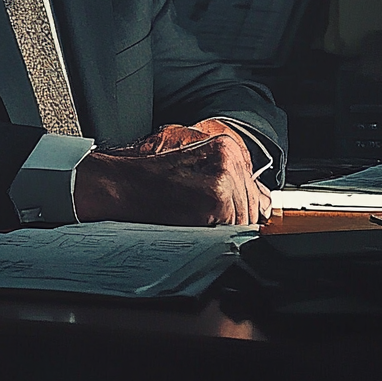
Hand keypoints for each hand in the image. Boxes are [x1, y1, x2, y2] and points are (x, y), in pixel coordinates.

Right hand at [74, 120, 270, 226]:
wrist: (119, 183)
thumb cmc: (146, 174)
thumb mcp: (191, 162)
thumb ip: (228, 177)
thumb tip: (262, 200)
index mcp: (225, 146)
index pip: (253, 188)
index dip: (239, 207)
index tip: (223, 215)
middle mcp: (229, 157)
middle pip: (251, 205)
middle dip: (233, 220)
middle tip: (201, 219)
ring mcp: (224, 178)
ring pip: (243, 219)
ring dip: (222, 228)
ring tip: (193, 219)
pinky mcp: (215, 200)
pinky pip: (230, 228)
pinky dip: (214, 234)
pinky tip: (191, 224)